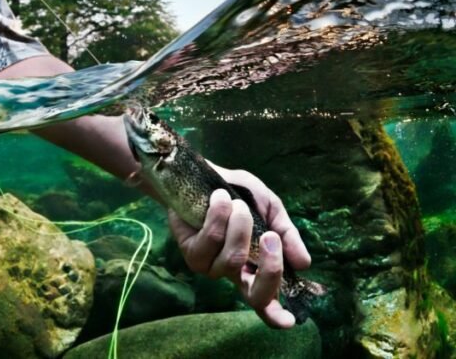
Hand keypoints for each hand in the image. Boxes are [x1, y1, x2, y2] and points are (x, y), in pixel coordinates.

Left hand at [168, 167, 310, 328]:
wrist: (203, 175)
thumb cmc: (238, 194)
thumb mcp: (269, 208)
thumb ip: (286, 234)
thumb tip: (304, 264)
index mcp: (254, 267)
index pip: (266, 300)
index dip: (277, 315)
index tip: (290, 321)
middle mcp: (232, 273)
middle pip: (254, 295)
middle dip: (270, 269)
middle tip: (270, 236)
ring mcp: (210, 266)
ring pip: (233, 259)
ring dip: (240, 226)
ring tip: (237, 203)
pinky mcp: (190, 252)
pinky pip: (211, 239)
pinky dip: (219, 215)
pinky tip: (219, 198)